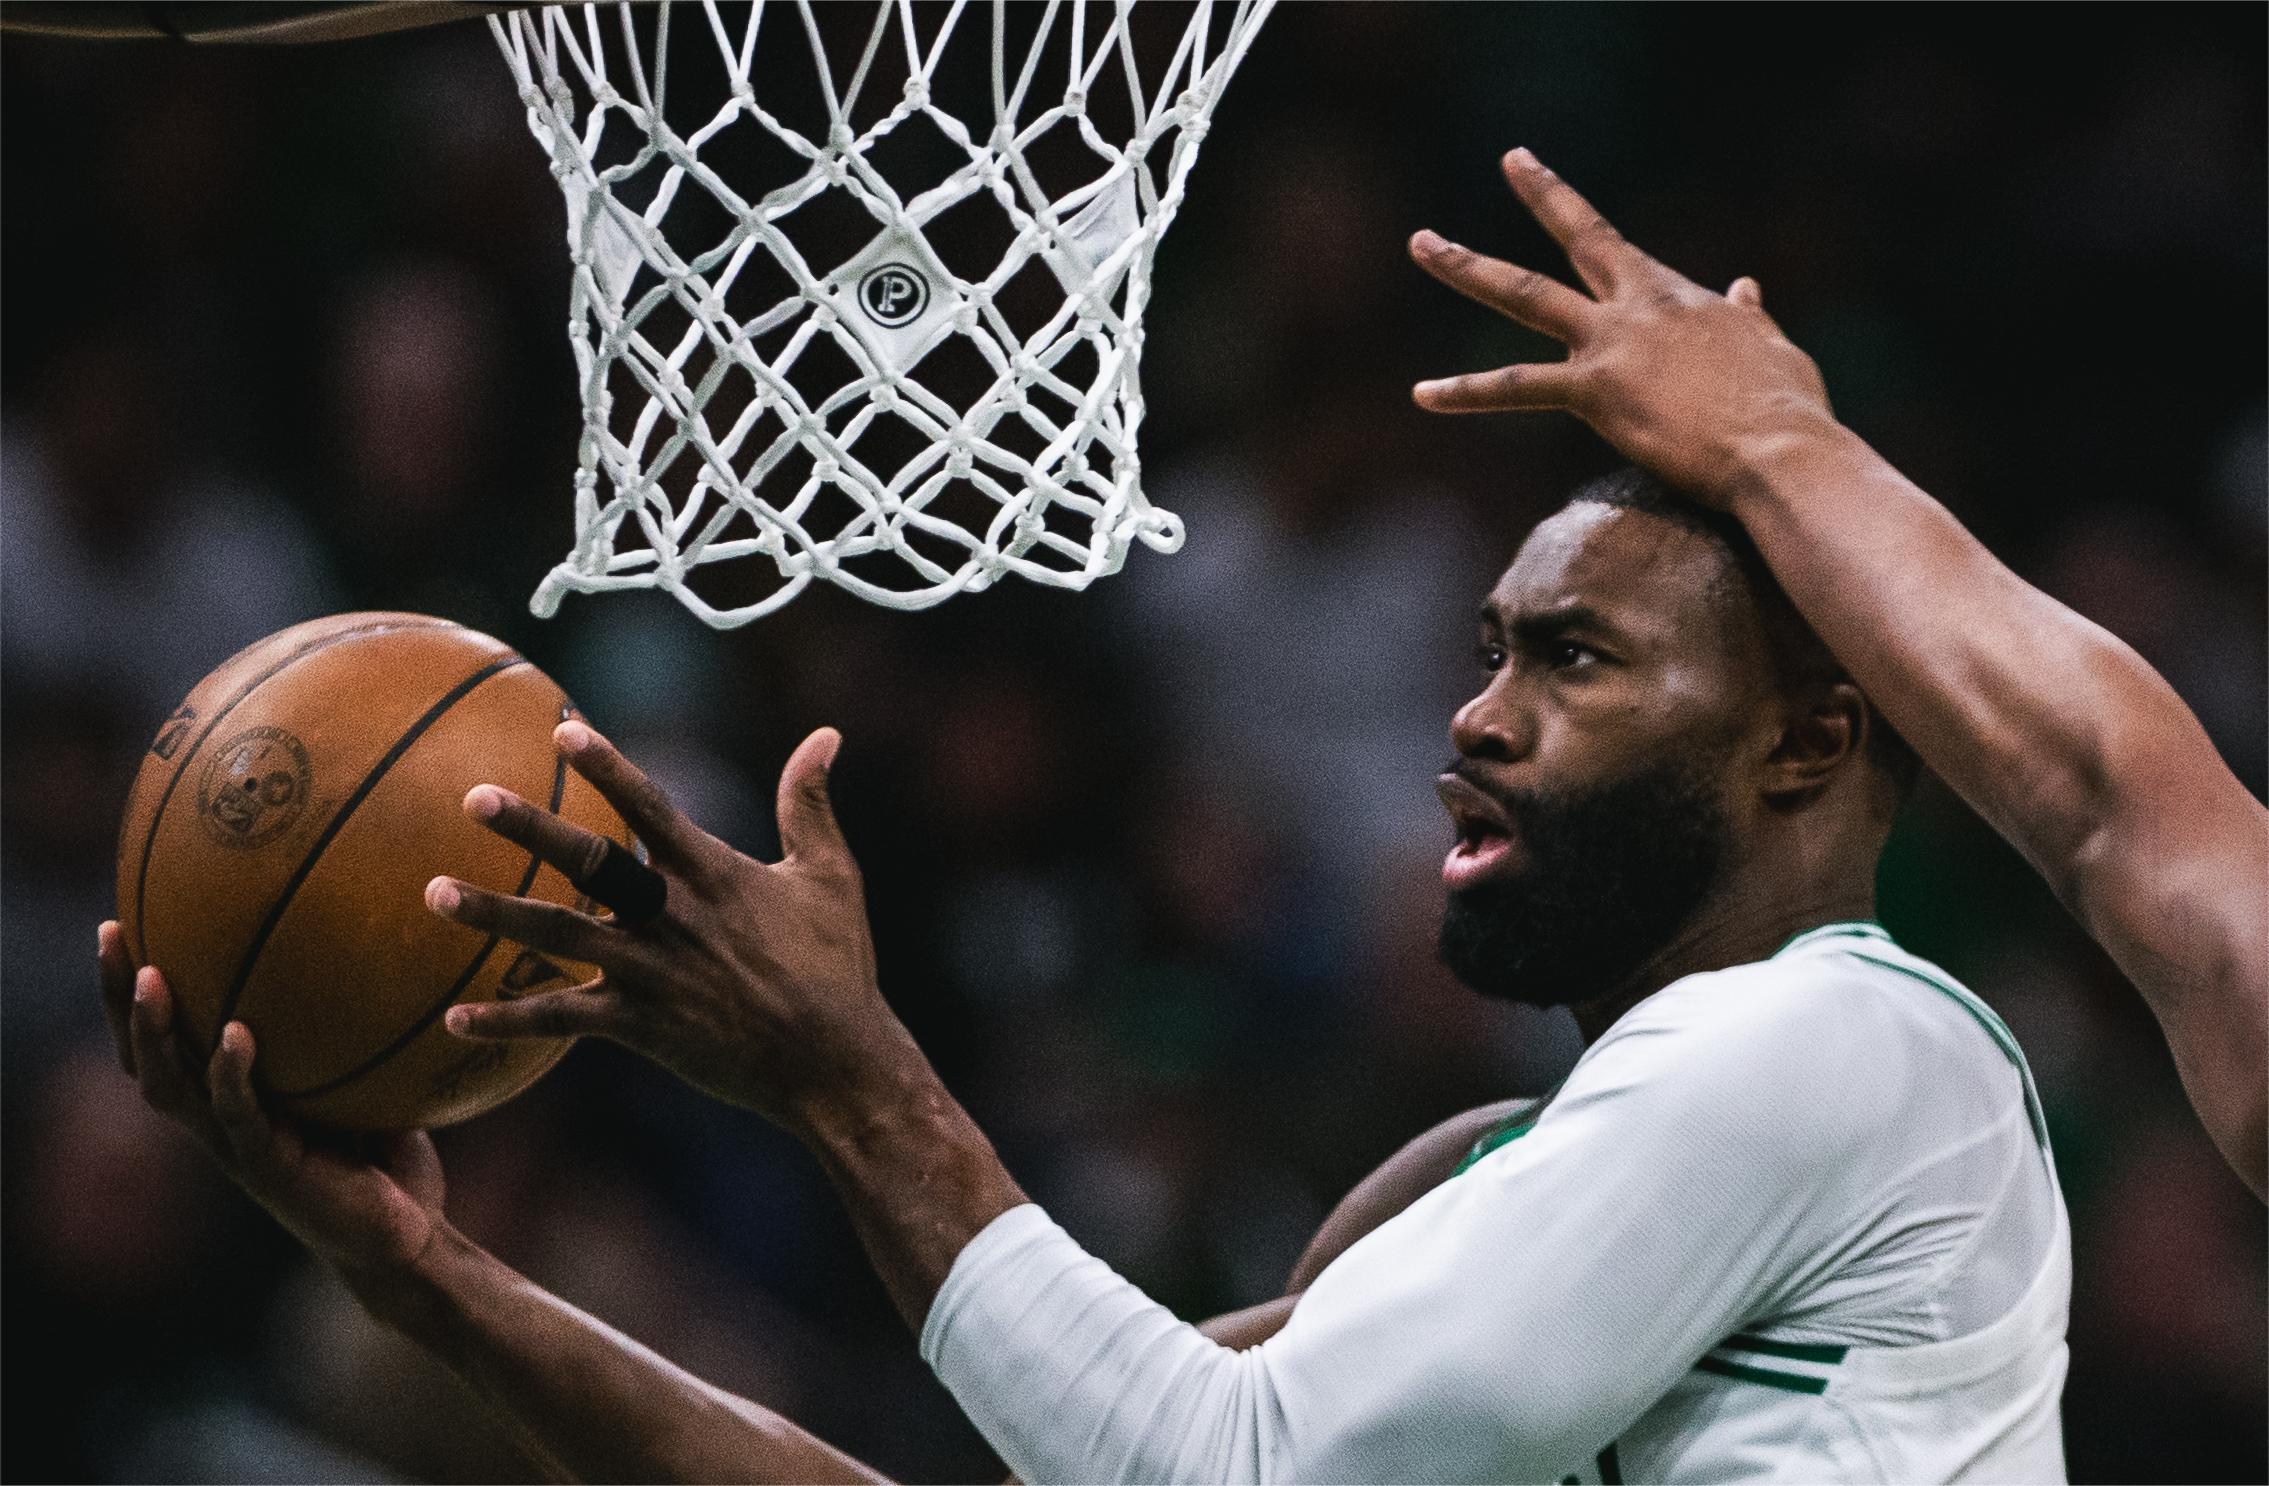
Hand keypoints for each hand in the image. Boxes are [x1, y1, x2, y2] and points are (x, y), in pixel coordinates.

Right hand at [97, 921, 446, 1283]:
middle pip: (145, 1057)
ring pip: (173, 1087)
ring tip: (151, 978)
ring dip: (156, 1034)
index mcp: (232, 1101)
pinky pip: (240, 1116)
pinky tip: (236, 1036)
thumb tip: (379, 949)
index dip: (134, 993)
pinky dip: (233, 1075)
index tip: (124, 925)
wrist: (406, 1240)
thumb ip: (356, 1034)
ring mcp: (239, 1148)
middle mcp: (220, 1122)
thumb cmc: (388, 1160)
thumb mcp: (368, 1084)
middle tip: (111, 936)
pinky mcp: (270, 1169)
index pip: (167, 1040)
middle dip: (120, 1000)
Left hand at [430, 723, 918, 1136]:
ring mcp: (652, 973)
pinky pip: (562, 1021)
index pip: (651, 807)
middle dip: (531, 828)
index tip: (563, 730)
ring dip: (493, 915)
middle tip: (472, 797)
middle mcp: (673, 917)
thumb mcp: (832, 876)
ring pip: (559, 936)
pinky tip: (453, 1020)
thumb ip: (812, 803)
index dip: (608, 767)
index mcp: (713, 874)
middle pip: (590, 863)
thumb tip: (827, 735)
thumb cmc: (837, 966)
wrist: (833, 1063)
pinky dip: (508, 1021)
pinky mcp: (640, 1026)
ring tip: (431, 893)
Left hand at [1410, 147, 1839, 505]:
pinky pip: (1517, 386)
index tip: (1578, 202)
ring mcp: (1613, 343)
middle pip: (1583, 237)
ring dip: (1468, 266)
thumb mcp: (1773, 350)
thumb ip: (1748, 318)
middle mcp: (1641, 307)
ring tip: (1422, 244)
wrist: (1784, 453)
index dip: (1598, 225)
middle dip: (1545, 193)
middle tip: (1513, 157)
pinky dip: (1466, 389)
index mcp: (1679, 298)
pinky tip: (1422, 392)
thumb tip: (1745, 286)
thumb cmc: (1788, 414)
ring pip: (1525, 294)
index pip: (1626, 255)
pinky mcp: (1596, 390)